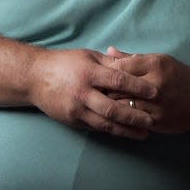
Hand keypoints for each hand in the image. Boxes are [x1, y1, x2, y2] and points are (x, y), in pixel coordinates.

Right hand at [28, 48, 157, 138]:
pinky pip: (96, 127)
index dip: (138, 87)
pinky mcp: (72, 120)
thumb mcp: (87, 56)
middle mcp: (82, 92)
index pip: (118, 80)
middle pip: (113, 107)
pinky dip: (112, 131)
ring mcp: (76, 108)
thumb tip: (135, 64)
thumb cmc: (64, 63)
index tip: (155, 92)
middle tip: (152, 119)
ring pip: (105, 123)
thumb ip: (110, 62)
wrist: (34, 77)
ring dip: (126, 130)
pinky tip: (124, 132)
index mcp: (88, 72)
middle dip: (135, 115)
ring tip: (144, 133)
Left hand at [106, 46, 189, 132]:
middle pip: (118, 88)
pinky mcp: (158, 122)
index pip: (119, 67)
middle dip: (104, 90)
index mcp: (154, 65)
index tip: (99, 76)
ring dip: (111, 105)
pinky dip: (122, 118)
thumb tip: (108, 51)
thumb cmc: (178, 76)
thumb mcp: (158, 60)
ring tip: (101, 103)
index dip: (106, 72)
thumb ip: (131, 57)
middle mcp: (155, 84)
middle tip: (95, 91)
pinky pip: (133, 120)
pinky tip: (115, 115)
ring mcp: (157, 105)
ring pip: (123, 106)